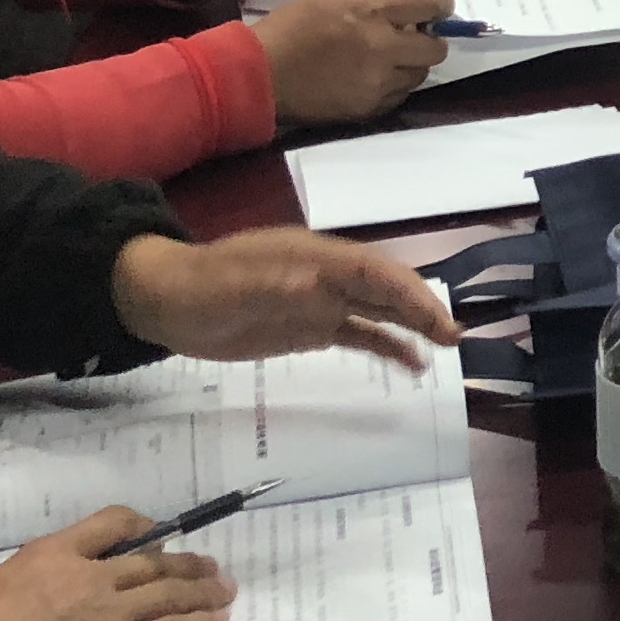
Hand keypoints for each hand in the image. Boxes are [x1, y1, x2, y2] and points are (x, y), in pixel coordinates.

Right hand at [0, 515, 233, 620]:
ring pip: (169, 594)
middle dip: (186, 564)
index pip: (114, 524)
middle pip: (152, 561)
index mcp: (54, 553)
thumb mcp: (1, 583)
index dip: (145, 529)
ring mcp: (108, 614)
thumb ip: (39, 574)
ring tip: (224, 591)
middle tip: (210, 566)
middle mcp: (90, 576)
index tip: (159, 538)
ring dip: (203, 592)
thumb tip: (61, 578)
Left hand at [112, 226, 460, 367]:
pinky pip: (358, 334)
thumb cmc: (200, 288)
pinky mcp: (310, 327)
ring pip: (377, 310)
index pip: (371, 269)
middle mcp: (326, 276)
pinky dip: (386, 345)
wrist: (166, 302)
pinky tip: (409, 363)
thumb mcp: (233, 285)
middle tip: (453, 336)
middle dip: (420, 307)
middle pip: (383, 288)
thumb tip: (319, 287)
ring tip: (444, 347)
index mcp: (313, 257)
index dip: (405, 290)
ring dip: (411, 325)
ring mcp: (320, 302)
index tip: (432, 315)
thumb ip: (275, 284)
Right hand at [245, 0, 454, 125]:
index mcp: (372, 11)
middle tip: (415, 35)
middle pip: (436, 48)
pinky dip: (393, 84)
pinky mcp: (368, 109)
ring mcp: (377, 82)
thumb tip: (410, 10)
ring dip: (411, 63)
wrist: (261, 73)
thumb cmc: (295, 24)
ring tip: (390, 56)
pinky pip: (398, 95)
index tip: (438, 8)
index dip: (441, 5)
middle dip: (430, 39)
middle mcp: (382, 47)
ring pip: (419, 74)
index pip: (432, 5)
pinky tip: (373, 76)